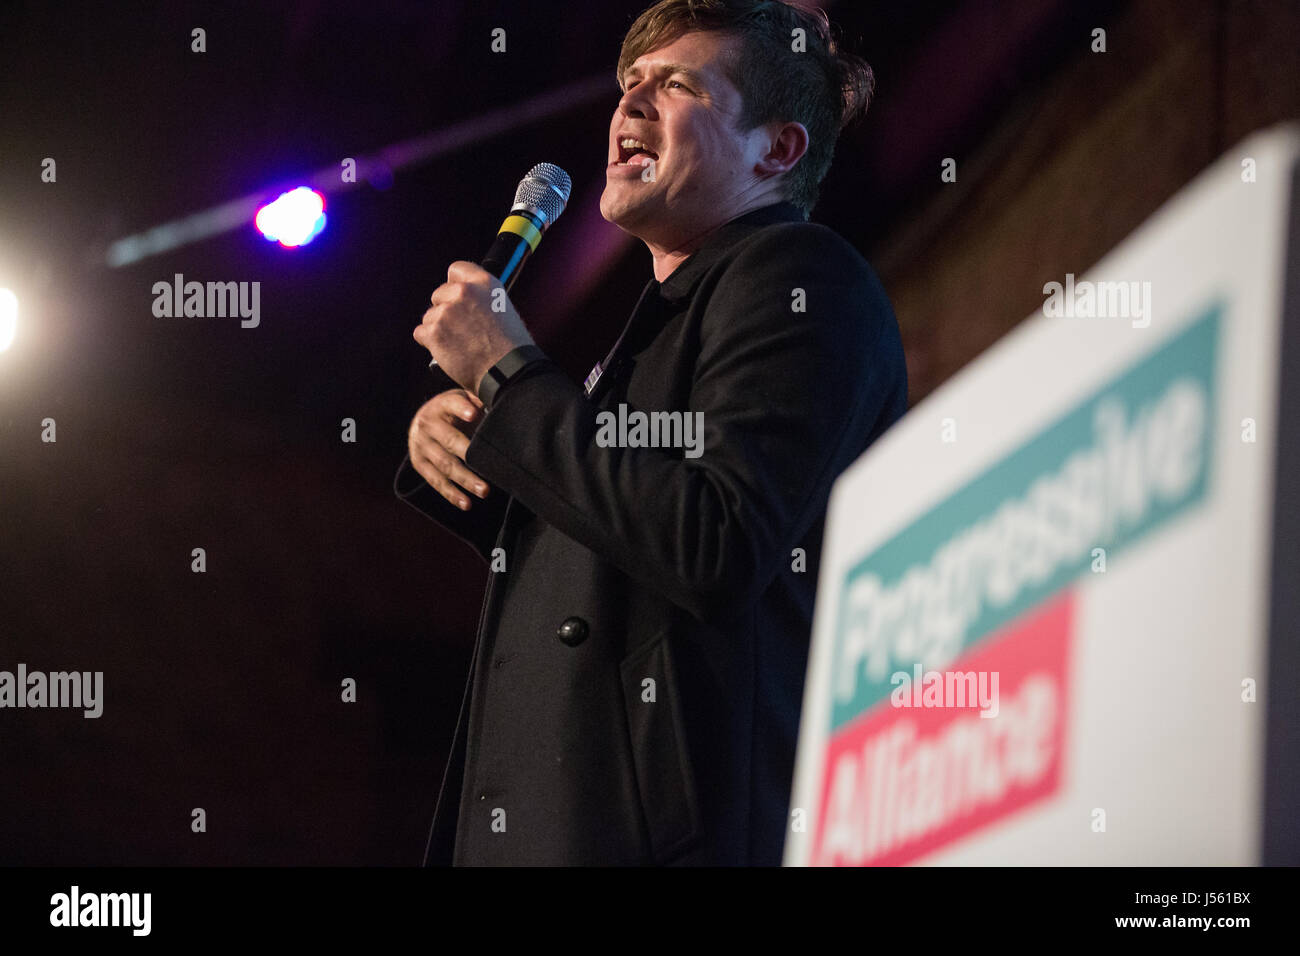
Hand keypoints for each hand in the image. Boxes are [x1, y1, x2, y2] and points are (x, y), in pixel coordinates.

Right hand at [407, 388, 490, 510]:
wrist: (423, 420)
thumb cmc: (454, 409)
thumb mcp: (463, 398)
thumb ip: (478, 400)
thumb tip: (500, 400)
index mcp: (440, 405)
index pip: (452, 404)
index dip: (462, 409)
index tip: (474, 414)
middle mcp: (427, 425)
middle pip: (450, 441)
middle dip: (471, 455)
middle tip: (490, 466)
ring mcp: (420, 446)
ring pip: (445, 466)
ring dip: (465, 480)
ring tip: (485, 491)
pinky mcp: (419, 464)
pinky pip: (436, 481)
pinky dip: (452, 494)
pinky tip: (467, 504)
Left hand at [413, 261, 532, 394]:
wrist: (507, 372)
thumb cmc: (509, 346)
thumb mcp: (502, 308)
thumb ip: (480, 296)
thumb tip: (461, 297)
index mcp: (484, 282)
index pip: (455, 270)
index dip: (454, 285)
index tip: (458, 299)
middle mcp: (463, 292)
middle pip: (438, 294)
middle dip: (445, 311)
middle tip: (461, 330)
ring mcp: (446, 311)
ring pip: (429, 316)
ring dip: (438, 329)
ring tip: (459, 344)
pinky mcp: (434, 332)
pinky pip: (420, 333)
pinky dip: (430, 343)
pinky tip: (448, 351)